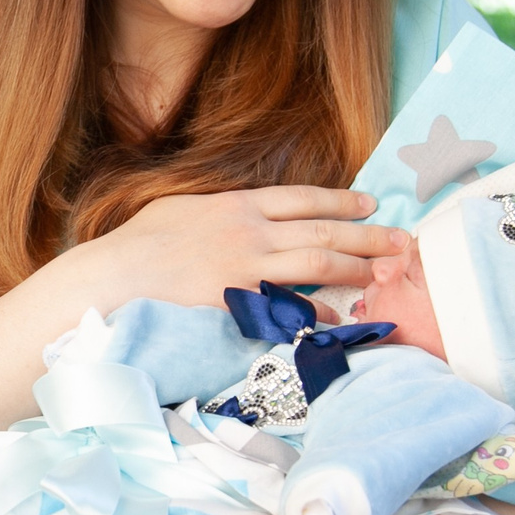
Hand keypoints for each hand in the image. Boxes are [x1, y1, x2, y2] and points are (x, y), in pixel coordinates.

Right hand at [60, 186, 407, 313]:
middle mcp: (250, 232)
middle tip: (402, 242)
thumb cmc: (138, 246)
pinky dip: (316, 310)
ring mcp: (247, 268)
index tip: (369, 204)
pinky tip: (336, 316)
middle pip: (323, 231)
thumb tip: (242, 212)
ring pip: (317, 264)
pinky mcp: (240, 304)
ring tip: (381, 275)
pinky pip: (290, 306)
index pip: (303, 198)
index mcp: (236, 205)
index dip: (341, 201)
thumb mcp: (180, 209)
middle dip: (368, 236)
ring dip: (355, 270)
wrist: (112, 279)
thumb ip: (219, 209)